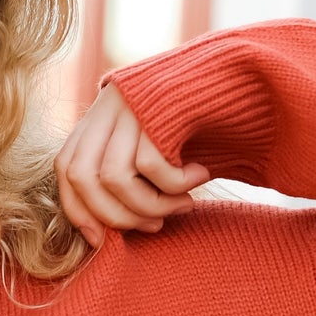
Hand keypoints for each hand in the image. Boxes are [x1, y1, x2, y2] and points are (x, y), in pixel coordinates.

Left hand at [54, 82, 210, 247]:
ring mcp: (133, 100)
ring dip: (150, 206)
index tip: (101, 240)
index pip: (67, 166)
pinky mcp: (160, 103)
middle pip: (82, 175)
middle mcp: (110, 102)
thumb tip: (98, 234)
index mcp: (102, 112)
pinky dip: (174, 185)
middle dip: (114, 216)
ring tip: (184, 204)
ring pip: (114, 177)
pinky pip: (149, 165)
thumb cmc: (209, 123)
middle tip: (154, 226)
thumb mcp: (158, 147)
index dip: (78, 208)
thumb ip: (127, 174)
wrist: (248, 75)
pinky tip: (200, 175)